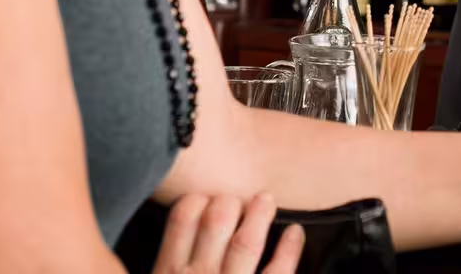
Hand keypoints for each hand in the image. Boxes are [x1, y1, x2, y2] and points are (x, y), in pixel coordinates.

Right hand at [152, 193, 303, 273]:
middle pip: (216, 219)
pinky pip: (277, 271)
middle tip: (239, 195)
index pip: (182, 217)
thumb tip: (175, 236)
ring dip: (259, 214)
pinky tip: (296, 233)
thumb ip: (165, 261)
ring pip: (246, 241)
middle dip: (231, 200)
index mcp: (168, 273)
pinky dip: (289, 249)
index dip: (199, 198)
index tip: (209, 193)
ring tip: (267, 198)